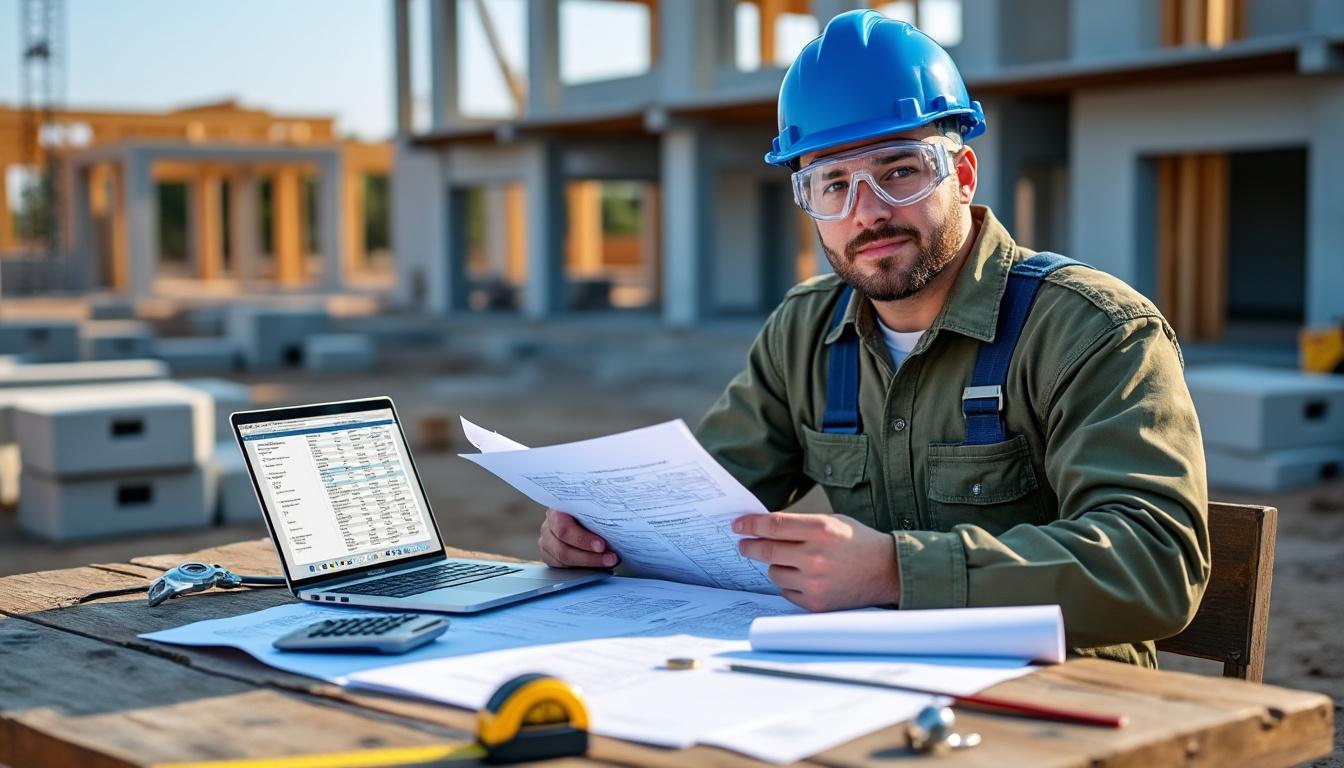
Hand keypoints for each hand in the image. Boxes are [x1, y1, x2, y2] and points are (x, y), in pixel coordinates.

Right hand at [538, 509, 618, 568]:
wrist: (581, 512)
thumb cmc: (587, 506)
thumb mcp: (590, 503)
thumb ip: (598, 509)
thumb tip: (618, 513)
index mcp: (556, 511)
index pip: (564, 529)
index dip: (583, 539)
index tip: (602, 546)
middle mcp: (548, 528)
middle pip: (563, 550)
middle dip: (589, 557)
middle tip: (610, 558)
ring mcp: (547, 543)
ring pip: (563, 561)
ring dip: (589, 564)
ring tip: (609, 561)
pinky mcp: (551, 556)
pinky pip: (564, 568)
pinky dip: (583, 568)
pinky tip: (598, 565)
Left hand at [734, 512, 900, 611]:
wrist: (887, 571)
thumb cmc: (857, 542)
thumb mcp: (831, 522)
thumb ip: (799, 525)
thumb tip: (763, 529)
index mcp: (820, 530)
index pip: (773, 526)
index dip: (751, 525)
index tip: (738, 526)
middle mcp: (815, 556)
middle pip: (767, 551)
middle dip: (749, 547)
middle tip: (743, 545)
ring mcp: (815, 582)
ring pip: (774, 573)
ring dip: (777, 566)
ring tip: (794, 562)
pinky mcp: (816, 603)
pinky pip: (786, 591)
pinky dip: (790, 584)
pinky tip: (805, 577)